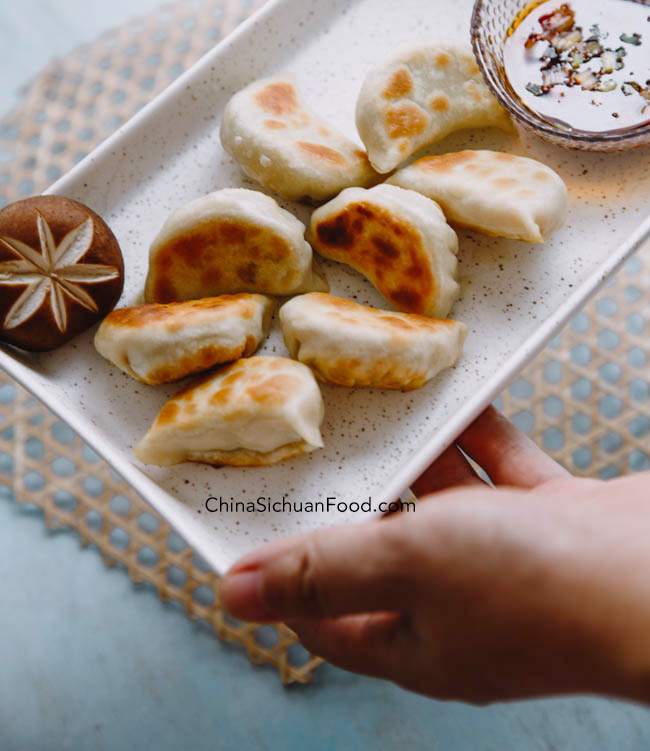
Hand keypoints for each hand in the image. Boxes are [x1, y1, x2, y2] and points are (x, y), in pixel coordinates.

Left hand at [220, 407, 649, 703]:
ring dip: (417, 456)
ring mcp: (510, 563)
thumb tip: (235, 596)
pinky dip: (479, 436)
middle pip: (385, 548)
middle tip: (317, 440)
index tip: (255, 517)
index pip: (328, 615)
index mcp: (417, 642)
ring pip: (445, 501)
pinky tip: (457, 397)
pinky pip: (501, 469)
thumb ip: (324, 571)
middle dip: (355, 495)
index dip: (288, 573)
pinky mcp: (552, 521)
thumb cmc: (538, 585)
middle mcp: (461, 607)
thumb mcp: (409, 566)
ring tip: (378, 406)